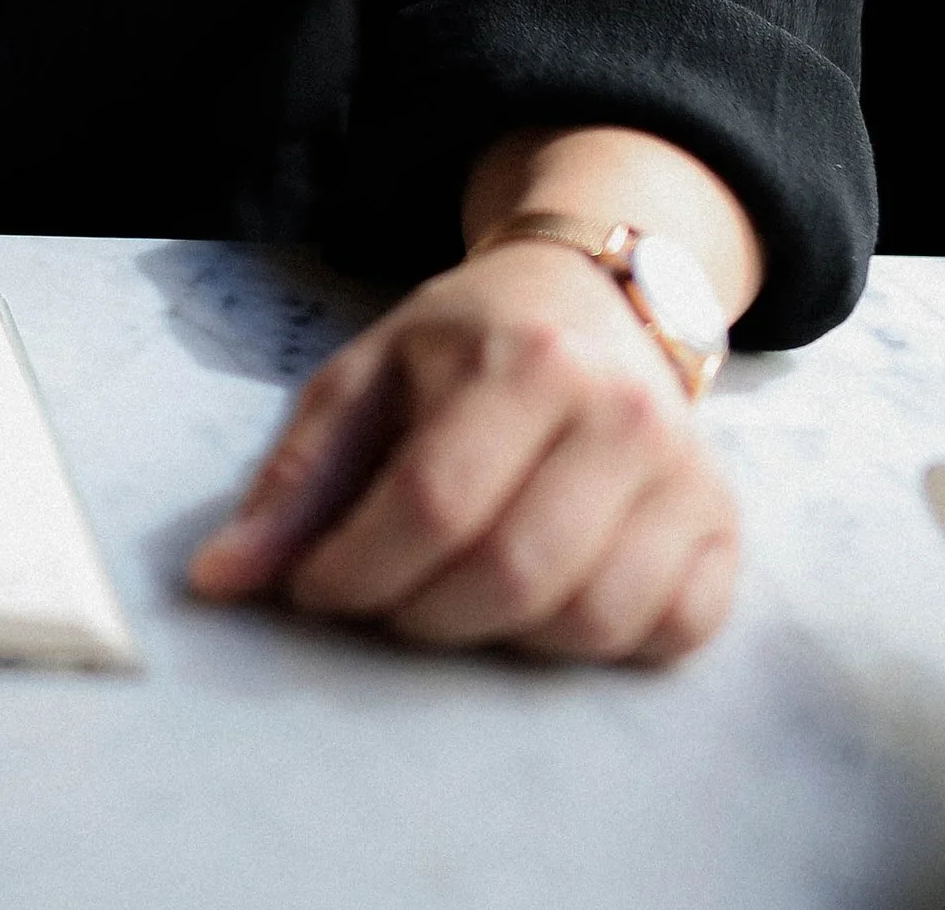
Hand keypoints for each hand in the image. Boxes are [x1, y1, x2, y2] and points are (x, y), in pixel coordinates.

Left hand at [187, 238, 739, 662]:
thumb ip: (296, 478)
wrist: (597, 298)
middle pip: (510, 575)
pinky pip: (667, 635)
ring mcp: (686, 474)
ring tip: (461, 591)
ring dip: (503, 638)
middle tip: (386, 601)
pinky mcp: (725, 527)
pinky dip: (598, 645)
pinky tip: (549, 598)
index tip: (316, 589)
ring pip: (588, 622)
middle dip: (423, 616)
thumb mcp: (368, 375)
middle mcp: (617, 413)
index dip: (359, 570)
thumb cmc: (467, 344)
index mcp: (520, 359)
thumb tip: (219, 579)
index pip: (432, 505)